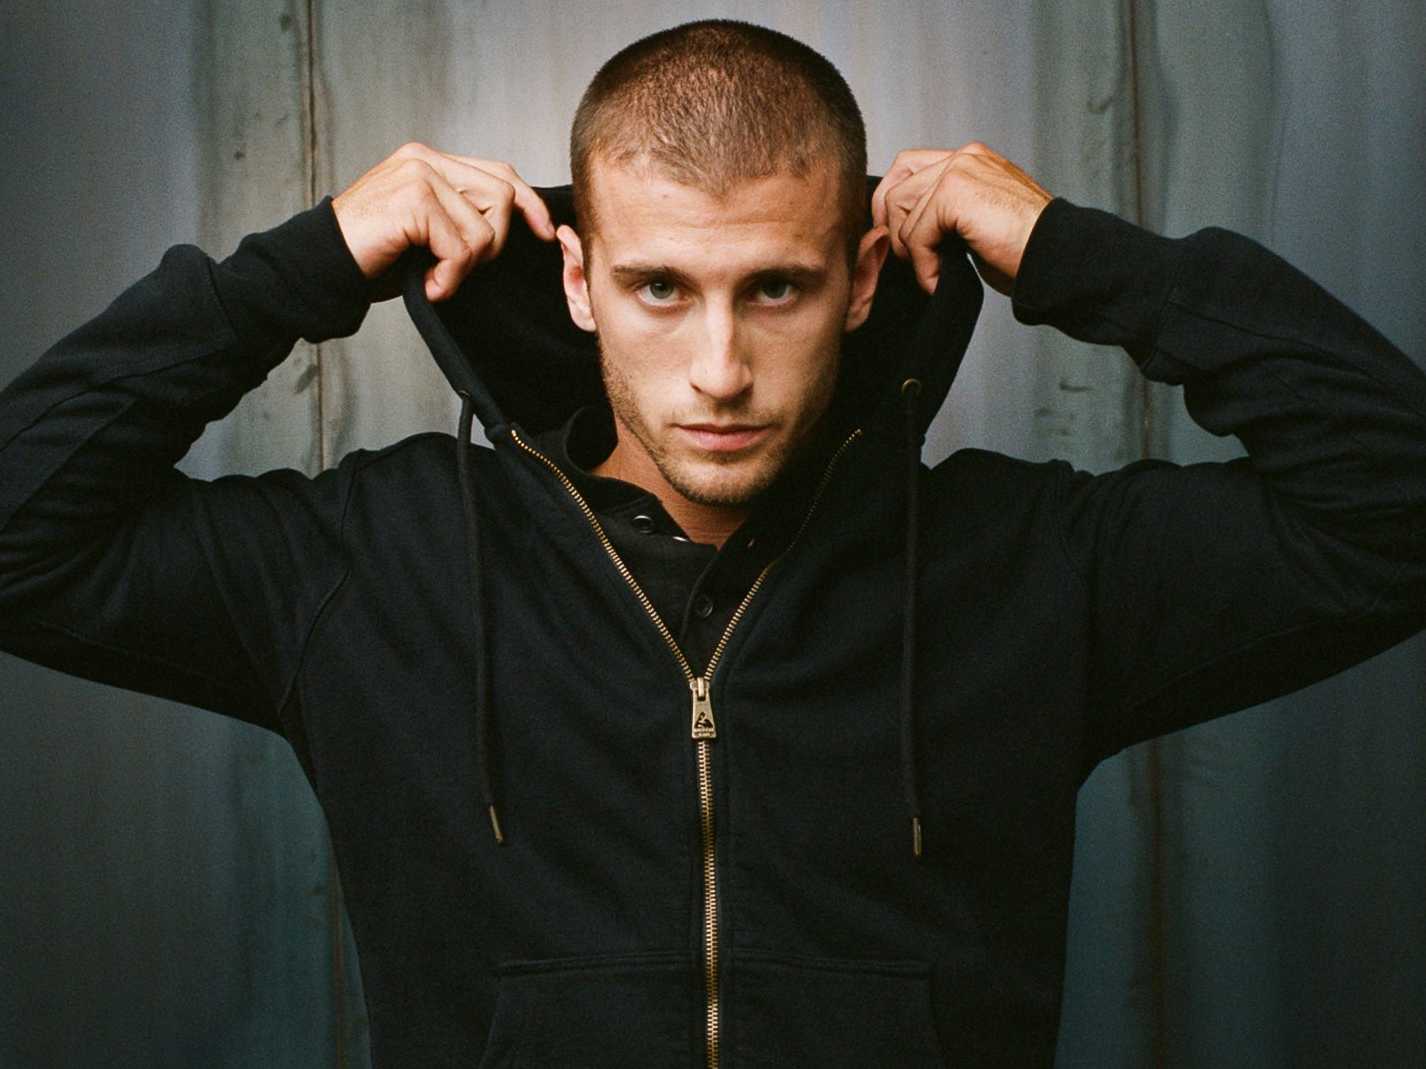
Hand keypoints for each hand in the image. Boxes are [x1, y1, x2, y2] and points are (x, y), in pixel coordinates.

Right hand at [332, 142, 554, 301]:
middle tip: (457, 270)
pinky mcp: (413, 199)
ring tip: (435, 277)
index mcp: (430, 161)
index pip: (500, 172)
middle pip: (502, 198)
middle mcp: (425, 159)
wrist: (322, 267)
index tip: (545, 234)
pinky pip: (462, 248)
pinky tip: (427, 284)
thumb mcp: (427, 231)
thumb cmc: (373, 256)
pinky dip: (449, 277)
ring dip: (466, 266)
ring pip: (485, 228)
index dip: (530, 204)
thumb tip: (515, 225)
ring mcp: (418, 175)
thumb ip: (461, 217)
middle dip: (494, 245)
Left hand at [871, 143, 1051, 295]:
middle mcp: (965, 157)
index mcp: (970, 161)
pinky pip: (916, 233)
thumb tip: (900, 230)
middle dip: (893, 226)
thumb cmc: (1023, 249)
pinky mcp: (956, 193)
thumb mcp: (975, 224)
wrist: (1057, 256)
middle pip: (897, 184)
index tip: (900, 241)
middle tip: (909, 259)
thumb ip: (943, 214)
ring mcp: (960, 170)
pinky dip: (923, 265)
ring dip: (911, 252)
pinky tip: (938, 280)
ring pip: (901, 210)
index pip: (908, 167)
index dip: (893, 204)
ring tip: (933, 273)